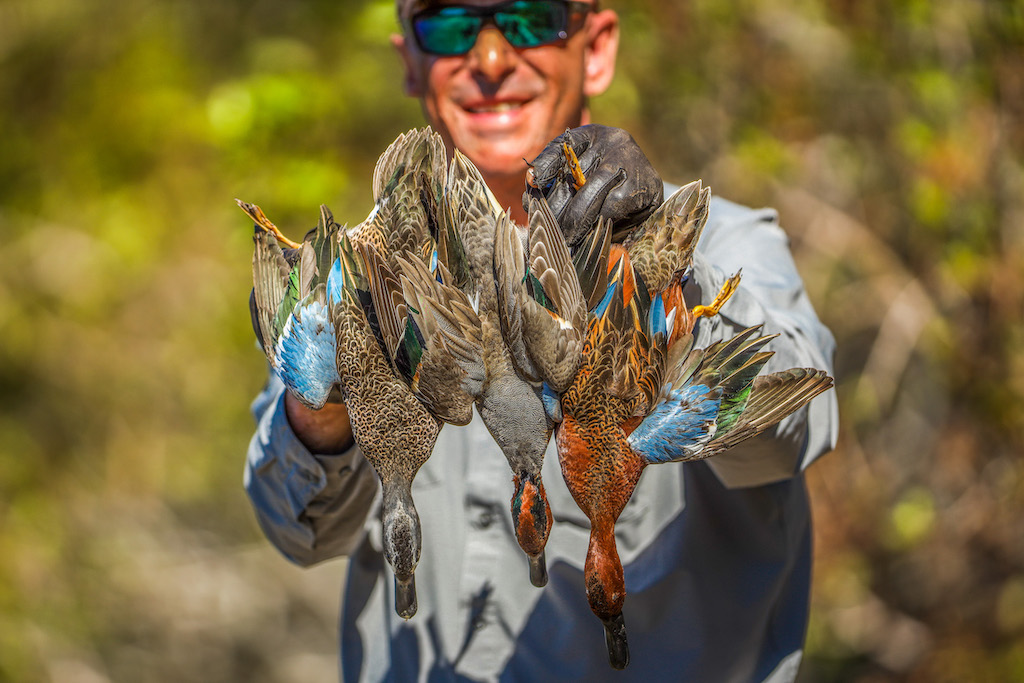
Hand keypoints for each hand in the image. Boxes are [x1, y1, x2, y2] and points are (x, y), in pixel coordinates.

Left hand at [523, 124, 662, 248]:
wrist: (652, 194)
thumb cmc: (610, 186)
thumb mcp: (586, 174)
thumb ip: (561, 180)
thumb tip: (530, 193)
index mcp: (593, 134)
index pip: (562, 146)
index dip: (544, 165)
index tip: (532, 183)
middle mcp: (611, 141)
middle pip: (572, 176)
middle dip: (555, 207)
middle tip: (545, 230)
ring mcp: (628, 161)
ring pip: (590, 195)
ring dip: (573, 222)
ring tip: (563, 239)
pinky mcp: (642, 184)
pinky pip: (610, 210)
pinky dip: (596, 225)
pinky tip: (587, 235)